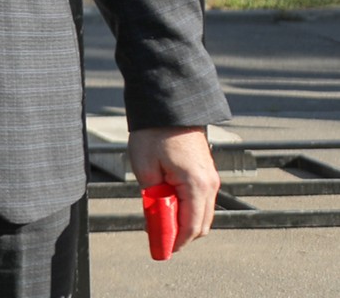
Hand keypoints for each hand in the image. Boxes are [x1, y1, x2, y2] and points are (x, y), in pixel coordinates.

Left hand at [128, 126, 219, 251]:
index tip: (161, 250)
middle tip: (158, 239)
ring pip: (201, 213)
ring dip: (183, 222)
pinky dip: (187, 209)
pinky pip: (200, 200)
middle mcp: (210, 185)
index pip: (191, 227)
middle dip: (180, 235)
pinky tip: (167, 205)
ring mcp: (210, 178)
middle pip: (200, 224)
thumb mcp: (145, 168)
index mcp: (196, 185)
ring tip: (159, 221)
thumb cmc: (153, 134)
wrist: (168, 106)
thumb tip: (157, 220)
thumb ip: (154, 198)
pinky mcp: (206, 172)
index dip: (176, 242)